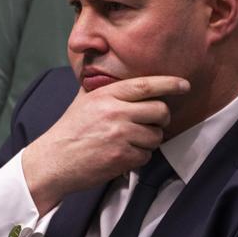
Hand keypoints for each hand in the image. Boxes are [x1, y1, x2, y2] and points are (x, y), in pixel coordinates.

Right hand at [22, 76, 189, 214]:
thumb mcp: (83, 100)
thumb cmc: (70, 130)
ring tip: (130, 141)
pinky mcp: (121, 156)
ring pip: (155, 136)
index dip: (169, 83)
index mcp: (106, 95)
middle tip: (152, 123)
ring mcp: (119, 135)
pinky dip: (139, 157)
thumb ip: (104, 88)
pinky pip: (146, 155)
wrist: (53, 160)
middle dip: (161, 119)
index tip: (184, 85)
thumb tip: (121, 76)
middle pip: (160, 111)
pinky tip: (123, 154)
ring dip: (149, 141)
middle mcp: (115, 112)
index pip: (146, 85)